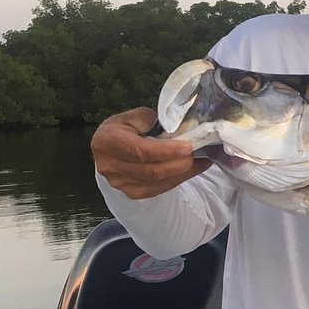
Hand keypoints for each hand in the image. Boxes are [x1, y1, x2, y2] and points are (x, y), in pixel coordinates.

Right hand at [91, 107, 210, 198]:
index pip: (140, 151)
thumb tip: (172, 127)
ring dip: (184, 172)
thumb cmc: (124, 128)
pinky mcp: (131, 192)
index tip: (188, 147)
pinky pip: (160, 189)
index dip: (166, 151)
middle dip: (180, 163)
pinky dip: (179, 179)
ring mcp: (119, 183)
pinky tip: (193, 169)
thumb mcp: (132, 116)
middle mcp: (109, 166)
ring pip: (158, 182)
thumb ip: (149, 119)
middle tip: (199, 152)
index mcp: (107, 142)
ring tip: (202, 160)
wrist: (109, 149)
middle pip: (151, 170)